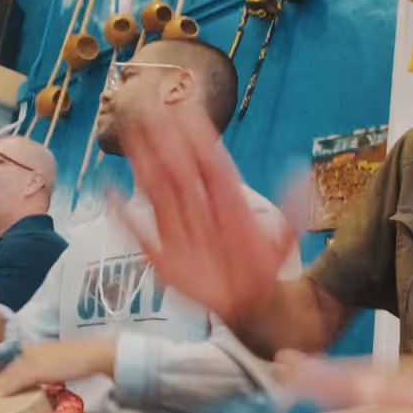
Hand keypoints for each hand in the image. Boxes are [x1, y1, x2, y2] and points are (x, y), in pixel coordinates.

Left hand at [0, 339, 116, 397]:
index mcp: (37, 349)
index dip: (5, 377)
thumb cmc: (86, 359)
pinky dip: (5, 389)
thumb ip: (52, 372)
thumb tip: (49, 382)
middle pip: (10, 371)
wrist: (94, 354)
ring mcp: (32, 360)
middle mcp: (31, 352)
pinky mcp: (35, 369)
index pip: (16, 366)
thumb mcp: (64, 365)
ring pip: (9, 376)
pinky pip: (16, 381)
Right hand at [118, 99, 298, 328]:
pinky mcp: (165, 257)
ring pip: (159, 191)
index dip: (198, 136)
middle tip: (149, 108)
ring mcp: (181, 231)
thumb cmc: (264, 271)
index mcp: (228, 204)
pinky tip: (109, 192)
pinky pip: (140, 233)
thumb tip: (302, 174)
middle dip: (165, 140)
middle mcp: (202, 210)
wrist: (250, 304)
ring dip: (144, 164)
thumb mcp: (284, 242)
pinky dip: (123, 215)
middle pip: (180, 169)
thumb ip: (293, 211)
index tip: (185, 107)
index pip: (210, 162)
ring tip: (131, 134)